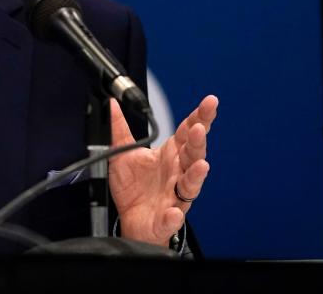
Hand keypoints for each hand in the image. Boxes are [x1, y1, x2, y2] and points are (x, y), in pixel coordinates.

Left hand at [108, 94, 218, 246]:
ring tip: (201, 165)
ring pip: (191, 185)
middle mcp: (177, 173)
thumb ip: (119, 129)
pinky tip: (174, 212)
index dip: (199, 117)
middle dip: (198, 141)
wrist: (130, 219)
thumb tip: (113, 104)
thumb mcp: (122, 153)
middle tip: (199, 128)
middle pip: (193, 155)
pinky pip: (172, 217)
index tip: (209, 102)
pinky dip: (173, 216)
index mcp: (169, 155)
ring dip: (196, 175)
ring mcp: (174, 196)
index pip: (187, 132)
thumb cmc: (134, 187)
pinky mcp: (166, 218)